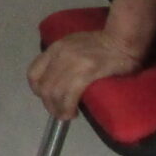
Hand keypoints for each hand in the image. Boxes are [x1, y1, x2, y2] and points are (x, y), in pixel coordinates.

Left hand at [27, 29, 145, 120]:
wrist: (122, 40)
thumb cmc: (102, 43)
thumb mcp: (74, 44)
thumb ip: (62, 58)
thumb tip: (57, 80)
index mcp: (55, 48)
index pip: (33, 73)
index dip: (37, 90)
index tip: (46, 97)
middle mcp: (60, 55)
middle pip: (43, 87)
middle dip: (49, 104)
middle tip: (59, 112)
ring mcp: (72, 64)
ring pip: (55, 94)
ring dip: (58, 110)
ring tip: (67, 115)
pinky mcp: (86, 73)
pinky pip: (70, 96)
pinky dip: (68, 108)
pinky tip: (73, 113)